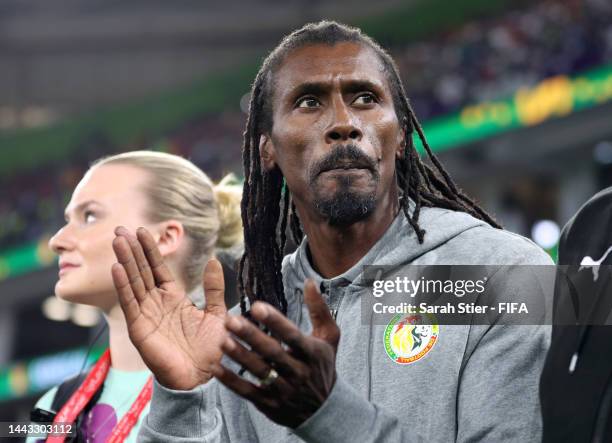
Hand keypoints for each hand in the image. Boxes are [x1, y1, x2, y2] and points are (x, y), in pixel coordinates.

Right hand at [111, 226, 227, 390]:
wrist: (203, 377)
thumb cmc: (210, 349)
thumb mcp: (216, 313)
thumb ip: (214, 288)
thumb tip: (214, 260)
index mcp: (173, 297)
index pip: (157, 268)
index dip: (149, 250)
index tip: (141, 230)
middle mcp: (157, 303)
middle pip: (141, 271)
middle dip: (131, 250)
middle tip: (120, 228)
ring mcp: (146, 315)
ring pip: (133, 282)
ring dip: (125, 261)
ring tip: (117, 240)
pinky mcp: (139, 328)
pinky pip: (129, 303)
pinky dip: (123, 286)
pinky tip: (117, 268)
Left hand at [211, 280, 339, 427]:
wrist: (325, 410)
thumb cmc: (323, 365)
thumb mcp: (329, 337)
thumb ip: (318, 308)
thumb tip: (309, 280)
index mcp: (311, 352)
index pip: (292, 335)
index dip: (275, 321)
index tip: (256, 306)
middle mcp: (298, 372)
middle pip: (272, 353)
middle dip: (251, 336)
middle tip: (230, 320)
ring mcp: (284, 390)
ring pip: (259, 372)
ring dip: (240, 356)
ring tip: (222, 340)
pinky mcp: (270, 404)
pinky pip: (248, 392)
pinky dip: (232, 381)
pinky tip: (216, 368)